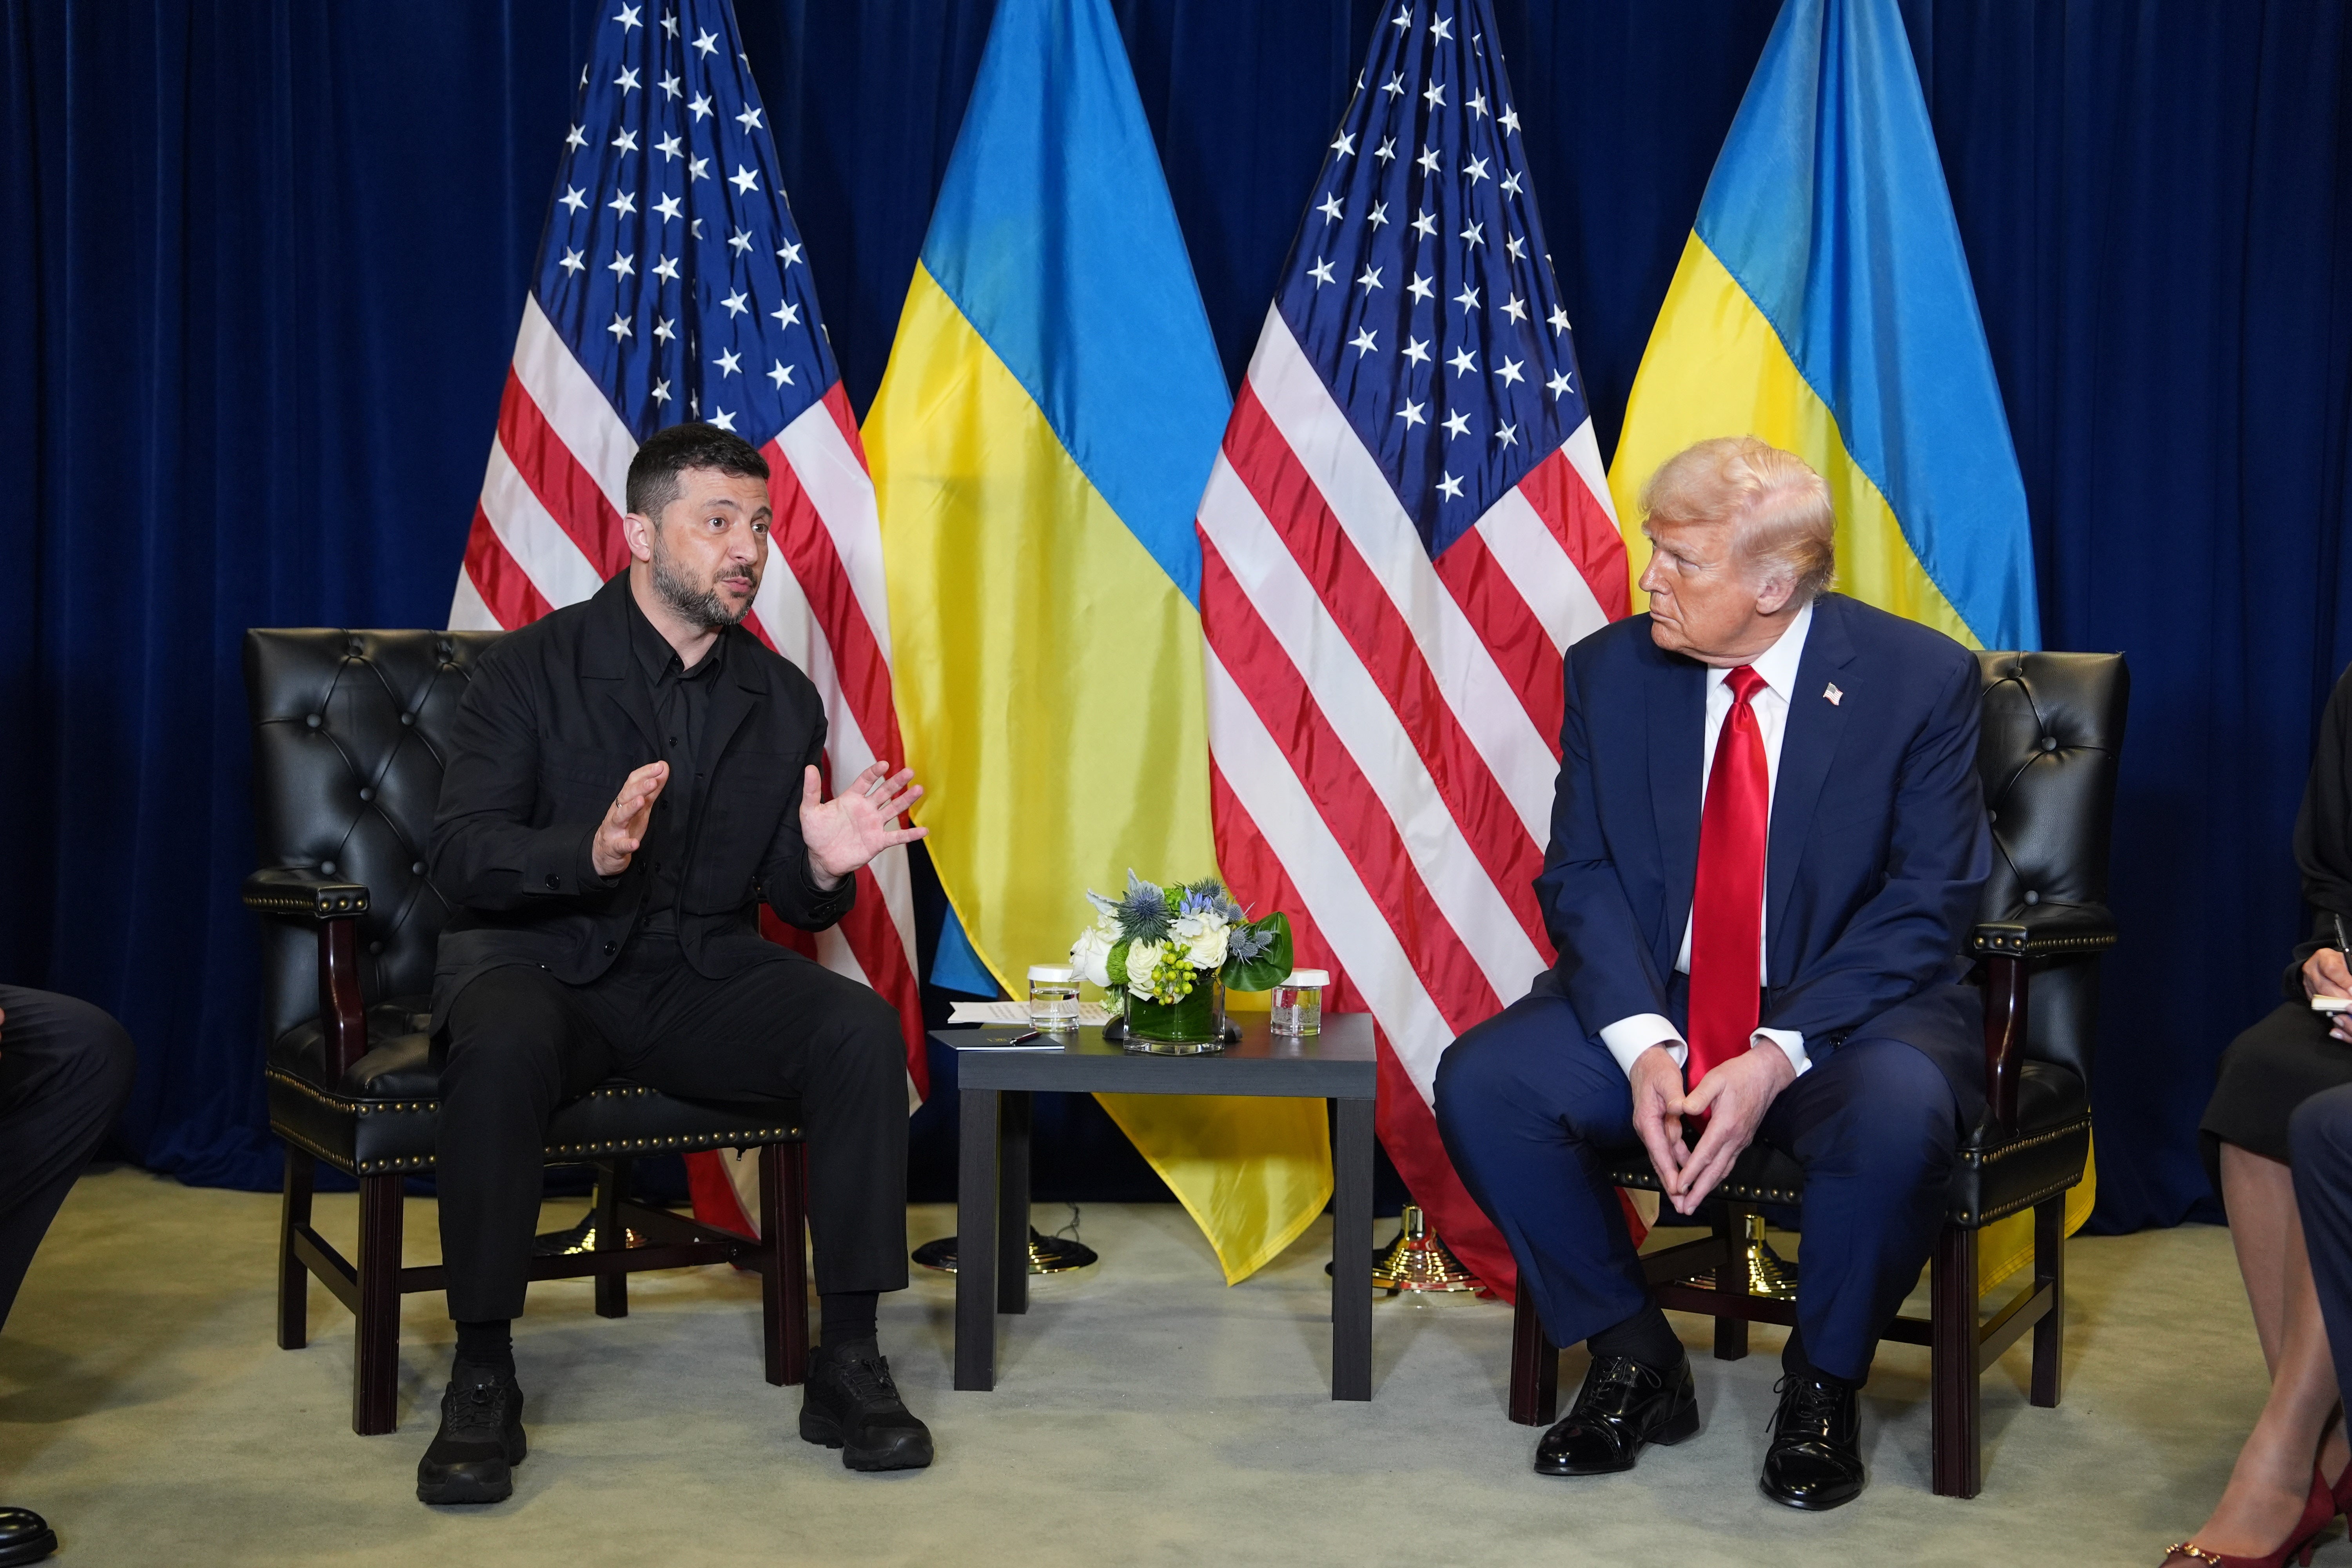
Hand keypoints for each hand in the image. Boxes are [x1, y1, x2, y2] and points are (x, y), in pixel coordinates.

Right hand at [591, 762, 668, 877]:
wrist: (605, 852)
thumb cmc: (625, 825)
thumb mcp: (640, 807)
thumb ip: (652, 790)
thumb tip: (663, 769)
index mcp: (624, 801)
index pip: (632, 783)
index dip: (645, 773)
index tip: (660, 766)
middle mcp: (617, 811)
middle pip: (626, 796)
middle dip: (639, 788)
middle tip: (653, 781)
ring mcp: (614, 829)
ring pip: (619, 816)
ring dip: (630, 808)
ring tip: (640, 801)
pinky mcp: (614, 847)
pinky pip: (619, 845)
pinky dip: (627, 844)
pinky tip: (635, 844)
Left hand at [801, 760, 927, 888]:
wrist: (821, 859)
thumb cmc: (816, 833)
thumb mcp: (809, 811)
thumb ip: (811, 790)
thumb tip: (809, 767)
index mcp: (851, 798)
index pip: (865, 781)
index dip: (874, 773)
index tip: (884, 765)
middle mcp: (866, 809)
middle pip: (885, 792)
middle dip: (897, 782)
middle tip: (910, 771)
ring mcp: (874, 825)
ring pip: (894, 809)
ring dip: (906, 800)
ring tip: (919, 789)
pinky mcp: (878, 841)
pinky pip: (897, 837)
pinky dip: (910, 834)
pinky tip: (924, 830)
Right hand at [1628, 1046, 1691, 1205]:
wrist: (1646, 1060)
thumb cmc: (1656, 1069)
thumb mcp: (1667, 1079)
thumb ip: (1675, 1096)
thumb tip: (1680, 1109)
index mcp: (1647, 1118)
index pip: (1659, 1149)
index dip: (1669, 1170)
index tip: (1678, 1187)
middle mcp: (1647, 1127)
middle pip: (1659, 1160)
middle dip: (1671, 1183)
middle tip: (1682, 1204)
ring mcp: (1651, 1128)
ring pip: (1664, 1157)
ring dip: (1674, 1177)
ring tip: (1686, 1197)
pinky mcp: (1658, 1126)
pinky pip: (1668, 1148)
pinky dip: (1677, 1162)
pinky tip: (1687, 1172)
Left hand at [1671, 1044, 1798, 1214]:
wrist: (1766, 1074)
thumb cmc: (1739, 1075)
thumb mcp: (1715, 1079)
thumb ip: (1698, 1096)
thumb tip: (1681, 1108)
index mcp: (1725, 1125)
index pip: (1704, 1154)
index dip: (1690, 1172)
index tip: (1678, 1187)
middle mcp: (1735, 1138)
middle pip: (1715, 1172)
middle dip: (1699, 1192)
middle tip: (1685, 1208)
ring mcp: (1741, 1141)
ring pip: (1723, 1171)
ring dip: (1708, 1188)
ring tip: (1694, 1202)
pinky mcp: (1743, 1140)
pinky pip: (1729, 1164)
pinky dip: (1717, 1177)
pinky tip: (1709, 1183)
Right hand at [2306, 948, 2351, 1042]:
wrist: (2324, 966)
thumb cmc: (2342, 964)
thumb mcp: (2349, 964)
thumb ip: (2350, 976)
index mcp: (2324, 957)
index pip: (2332, 970)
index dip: (2345, 982)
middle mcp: (2311, 968)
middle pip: (2324, 987)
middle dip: (2341, 999)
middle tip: (2351, 1005)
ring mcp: (2306, 981)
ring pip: (2321, 997)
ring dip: (2336, 1006)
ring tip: (2347, 1009)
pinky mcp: (2306, 992)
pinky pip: (2317, 1003)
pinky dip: (2330, 1009)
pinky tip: (2339, 1011)